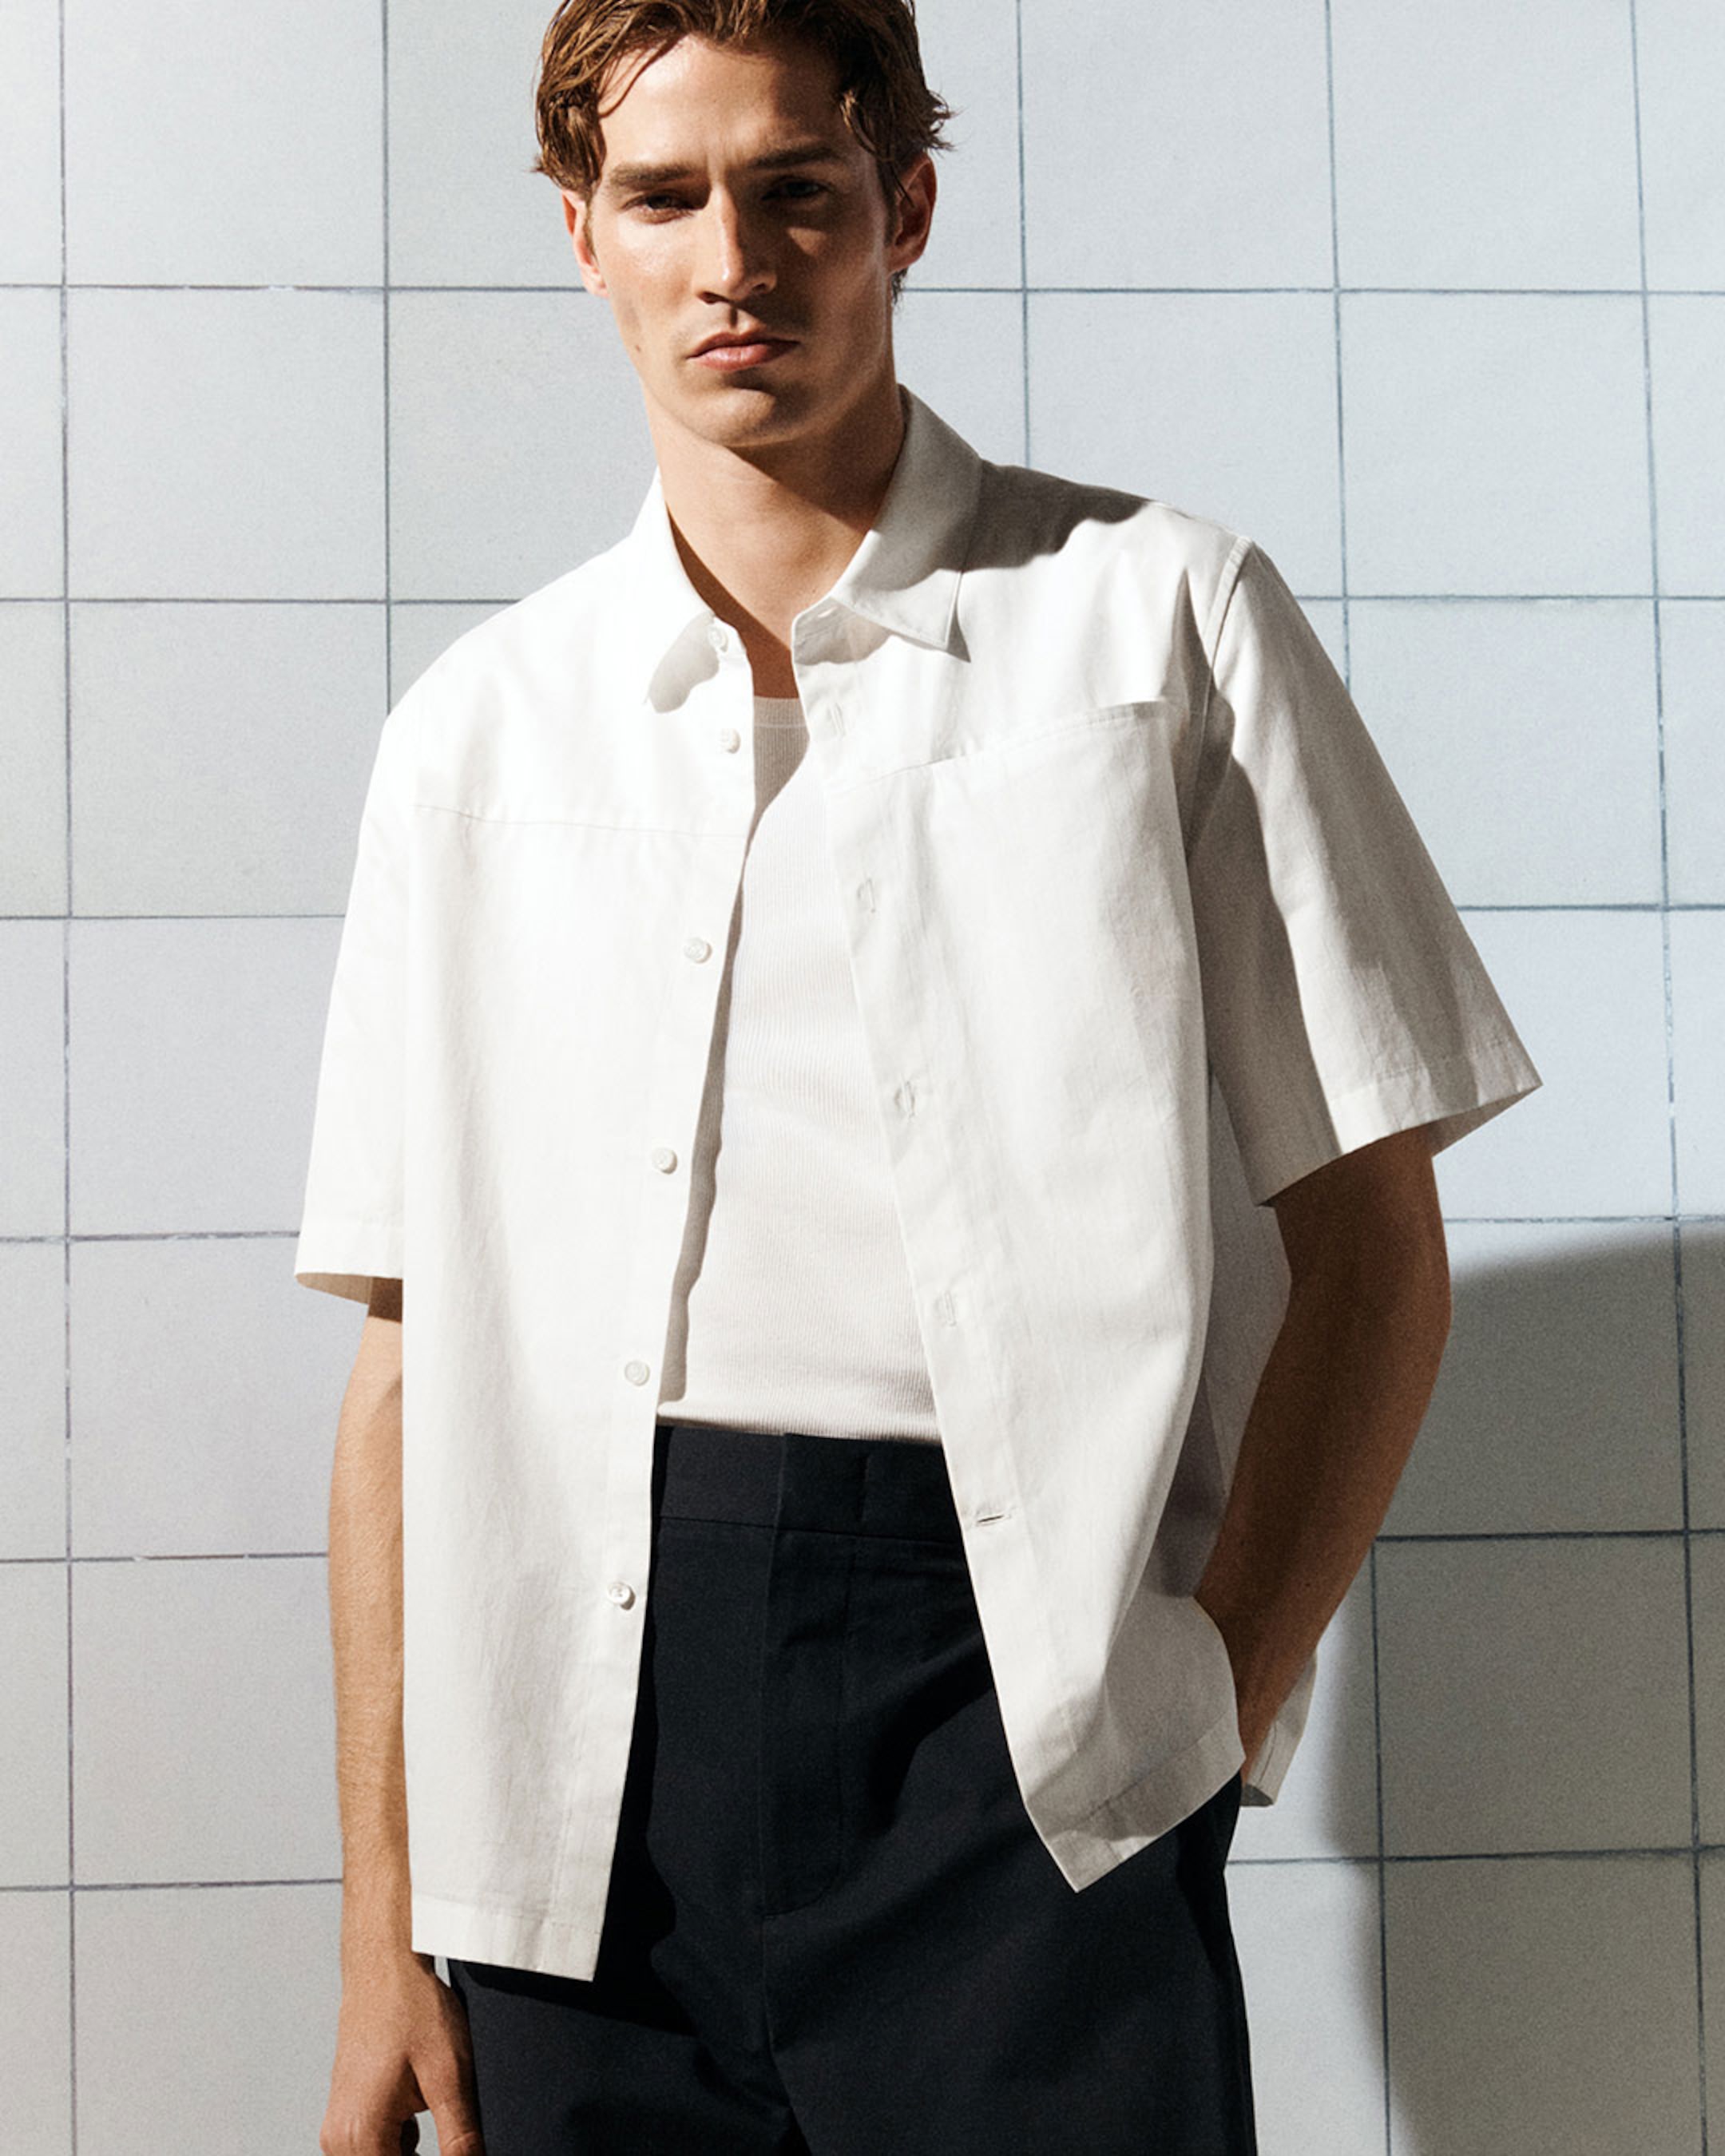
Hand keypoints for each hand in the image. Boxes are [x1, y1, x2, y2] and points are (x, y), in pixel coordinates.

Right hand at [321, 1948, 484, 2155]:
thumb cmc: (412, 2008)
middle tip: (454, 2134)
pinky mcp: (346, 2111)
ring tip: (433, 2108)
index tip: (460, 2153)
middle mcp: (339, 2137)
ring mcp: (338, 2125)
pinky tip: (418, 2103)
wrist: (384, 1964)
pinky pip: (374, 2144)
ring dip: (411, 2152)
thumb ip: (460, 2137)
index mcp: (361, 2135)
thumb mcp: (449, 2076)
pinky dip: (400, 2139)